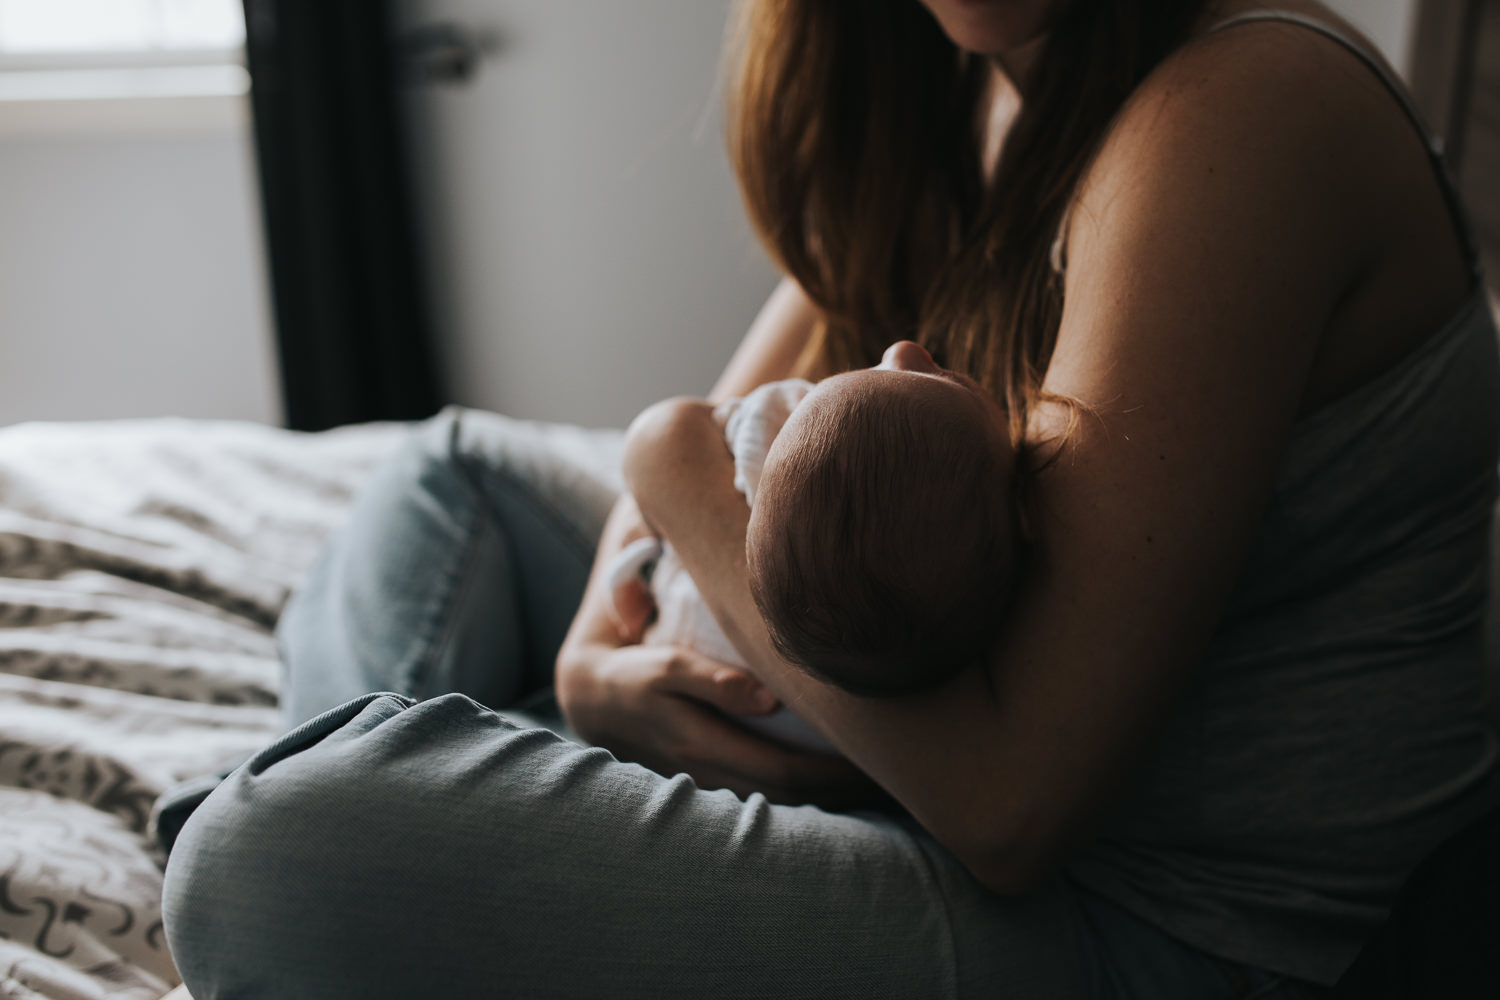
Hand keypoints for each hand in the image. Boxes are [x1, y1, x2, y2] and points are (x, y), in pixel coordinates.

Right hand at [556, 639, 882, 808]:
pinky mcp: (711, 781)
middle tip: (900, 776)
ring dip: (830, 798)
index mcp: (705, 747)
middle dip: (846, 791)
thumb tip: (767, 699)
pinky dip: (806, 795)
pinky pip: (768, 796)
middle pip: (796, 797)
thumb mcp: (665, 667)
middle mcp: (711, 777)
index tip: (879, 761)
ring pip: (783, 803)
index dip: (837, 775)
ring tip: (881, 782)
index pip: (788, 773)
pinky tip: (837, 785)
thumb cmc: (636, 675)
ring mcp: (711, 786)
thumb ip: (713, 680)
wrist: (594, 700)